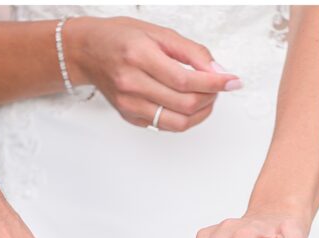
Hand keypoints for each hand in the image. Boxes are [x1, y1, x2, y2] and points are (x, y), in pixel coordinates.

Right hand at [64, 16, 241, 131]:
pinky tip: (185, 102)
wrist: (86, 52)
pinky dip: (182, 116)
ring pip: (177, 122)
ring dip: (200, 112)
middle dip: (211, 97)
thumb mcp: (158, 33)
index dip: (215, 83)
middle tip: (219, 86)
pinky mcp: (128, 116)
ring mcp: (128, 104)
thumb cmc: (120, 38)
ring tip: (206, 97)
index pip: (186, 81)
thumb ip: (191, 52)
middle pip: (184, 104)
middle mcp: (132, 85)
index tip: (232, 81)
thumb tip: (217, 70)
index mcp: (140, 58)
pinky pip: (164, 124)